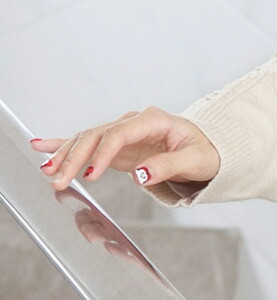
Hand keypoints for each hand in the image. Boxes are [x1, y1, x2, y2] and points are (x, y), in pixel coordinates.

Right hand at [30, 106, 219, 192]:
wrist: (210, 151)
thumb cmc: (206, 153)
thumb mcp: (195, 161)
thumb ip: (168, 166)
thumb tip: (140, 174)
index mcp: (154, 120)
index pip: (119, 135)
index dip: (103, 155)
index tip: (91, 175)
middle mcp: (134, 122)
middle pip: (97, 136)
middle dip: (75, 158)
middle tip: (59, 179)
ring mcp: (124, 133)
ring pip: (88, 140)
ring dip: (66, 155)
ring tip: (47, 171)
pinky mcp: (119, 146)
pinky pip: (89, 145)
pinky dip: (66, 146)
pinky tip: (43, 146)